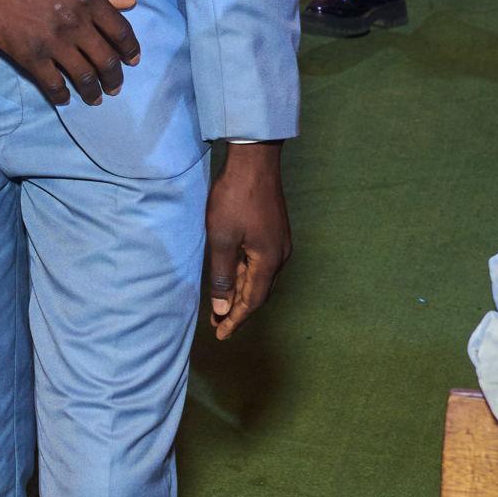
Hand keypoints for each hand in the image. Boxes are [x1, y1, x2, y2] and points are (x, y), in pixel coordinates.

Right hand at [0, 0, 139, 107]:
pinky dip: (61, 95)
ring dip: (93, 92)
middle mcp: (75, 22)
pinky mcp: (28, 55)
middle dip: (114, 77)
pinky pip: (52, 83)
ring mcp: (52, 41)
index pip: (120, 32)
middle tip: (114, 87)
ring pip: (83, 76)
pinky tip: (64, 98)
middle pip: (106, 59)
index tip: (132, 61)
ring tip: (95, 99)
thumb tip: (130, 3)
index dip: (130, 50)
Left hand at [205, 142, 290, 339]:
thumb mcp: (221, 239)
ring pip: (259, 278)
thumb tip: (223, 307)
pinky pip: (260, 263)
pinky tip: (233, 277)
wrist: (254, 162)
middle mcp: (280, 256)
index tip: (221, 334)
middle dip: (238, 309)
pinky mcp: (274, 232)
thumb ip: (223, 275)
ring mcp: (279, 243)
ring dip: (241, 293)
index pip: (252, 301)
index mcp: (269, 261)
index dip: (236, 319)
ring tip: (222, 306)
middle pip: (258, 292)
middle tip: (218, 323)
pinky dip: (245, 275)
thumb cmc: (234, 199)